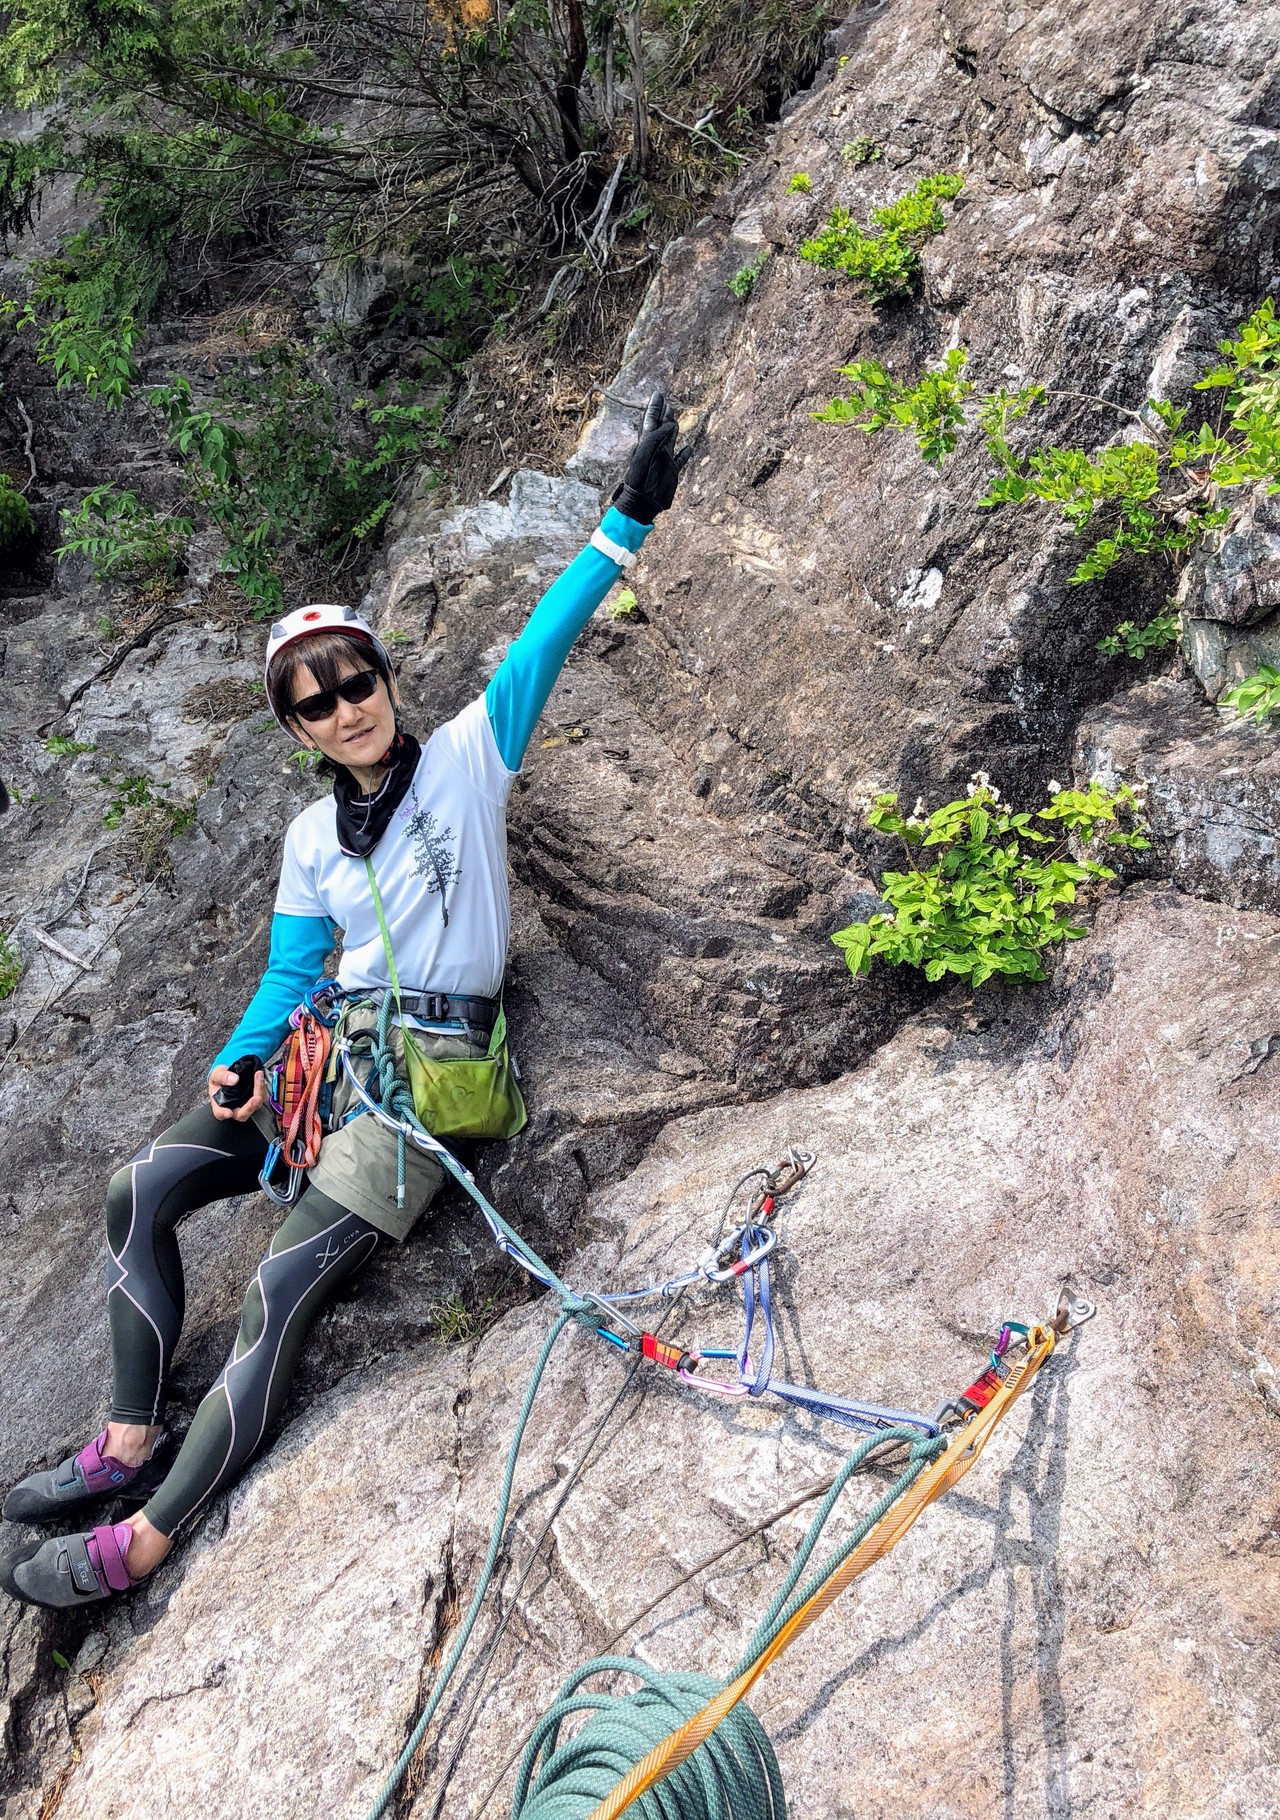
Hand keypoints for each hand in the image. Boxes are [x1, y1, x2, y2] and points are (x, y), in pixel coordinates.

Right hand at [208, 1061, 268, 1122]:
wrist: (229, 1075)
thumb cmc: (219, 1079)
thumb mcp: (216, 1074)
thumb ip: (222, 1077)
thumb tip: (234, 1080)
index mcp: (219, 1104)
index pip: (220, 1113)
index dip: (223, 1114)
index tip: (228, 1112)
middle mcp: (233, 1108)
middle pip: (242, 1114)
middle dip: (250, 1107)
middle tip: (256, 1098)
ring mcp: (244, 1106)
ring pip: (254, 1106)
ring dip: (259, 1092)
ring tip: (258, 1076)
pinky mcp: (254, 1100)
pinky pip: (261, 1098)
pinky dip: (262, 1088)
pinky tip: (260, 1077)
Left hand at [612, 390, 693, 524]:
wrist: (642, 501)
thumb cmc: (640, 478)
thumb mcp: (646, 453)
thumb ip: (657, 436)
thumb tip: (671, 424)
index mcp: (646, 442)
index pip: (651, 419)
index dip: (654, 406)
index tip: (658, 394)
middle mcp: (655, 448)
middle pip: (661, 426)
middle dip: (663, 413)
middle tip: (666, 402)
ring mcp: (664, 459)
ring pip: (670, 439)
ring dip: (672, 428)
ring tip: (674, 419)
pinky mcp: (672, 471)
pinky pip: (680, 459)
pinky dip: (685, 453)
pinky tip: (689, 447)